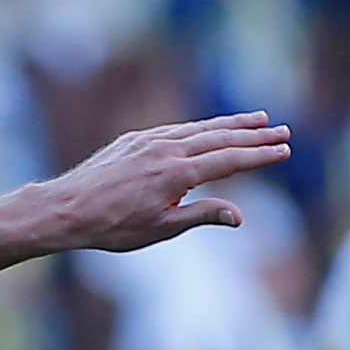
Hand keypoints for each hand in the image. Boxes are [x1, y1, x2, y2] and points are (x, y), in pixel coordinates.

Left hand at [36, 114, 296, 254]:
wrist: (65, 209)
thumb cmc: (110, 227)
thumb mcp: (159, 229)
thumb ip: (201, 216)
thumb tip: (240, 216)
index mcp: (176, 174)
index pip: (230, 161)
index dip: (259, 156)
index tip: (284, 151)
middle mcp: (166, 150)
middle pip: (221, 138)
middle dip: (254, 134)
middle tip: (283, 131)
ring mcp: (149, 140)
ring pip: (199, 128)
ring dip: (231, 124)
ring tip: (258, 119)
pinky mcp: (134, 139)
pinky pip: (176, 128)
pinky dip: (199, 127)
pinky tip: (210, 128)